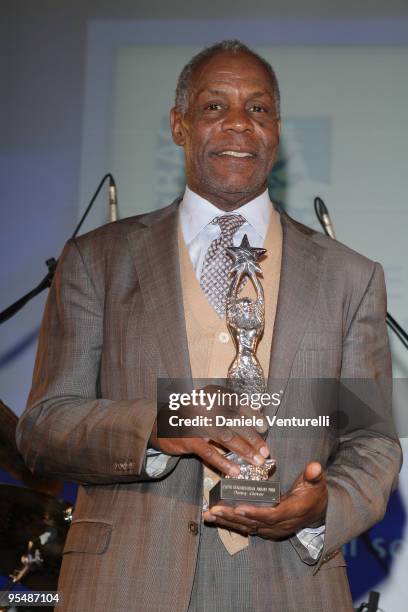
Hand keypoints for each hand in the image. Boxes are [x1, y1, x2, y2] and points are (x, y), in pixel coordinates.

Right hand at [149, 385, 269, 476]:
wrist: (161, 424)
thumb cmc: (192, 416)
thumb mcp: (208, 407)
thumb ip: (228, 411)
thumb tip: (256, 421)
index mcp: (212, 394)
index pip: (238, 403)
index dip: (253, 415)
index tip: (264, 427)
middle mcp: (205, 405)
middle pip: (235, 422)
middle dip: (253, 438)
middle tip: (265, 451)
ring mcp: (196, 422)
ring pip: (226, 437)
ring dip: (244, 451)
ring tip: (256, 461)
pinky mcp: (188, 440)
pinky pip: (210, 453)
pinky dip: (224, 462)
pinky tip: (235, 471)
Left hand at [203, 461, 327, 537]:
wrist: (318, 512)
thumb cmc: (315, 493)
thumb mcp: (316, 482)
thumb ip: (314, 475)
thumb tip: (315, 467)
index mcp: (292, 512)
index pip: (272, 515)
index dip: (256, 513)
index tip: (239, 508)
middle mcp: (281, 524)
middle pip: (254, 522)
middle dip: (232, 517)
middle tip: (214, 510)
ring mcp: (273, 529)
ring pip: (247, 527)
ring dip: (227, 522)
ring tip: (208, 515)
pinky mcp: (266, 530)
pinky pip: (247, 528)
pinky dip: (231, 524)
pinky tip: (216, 519)